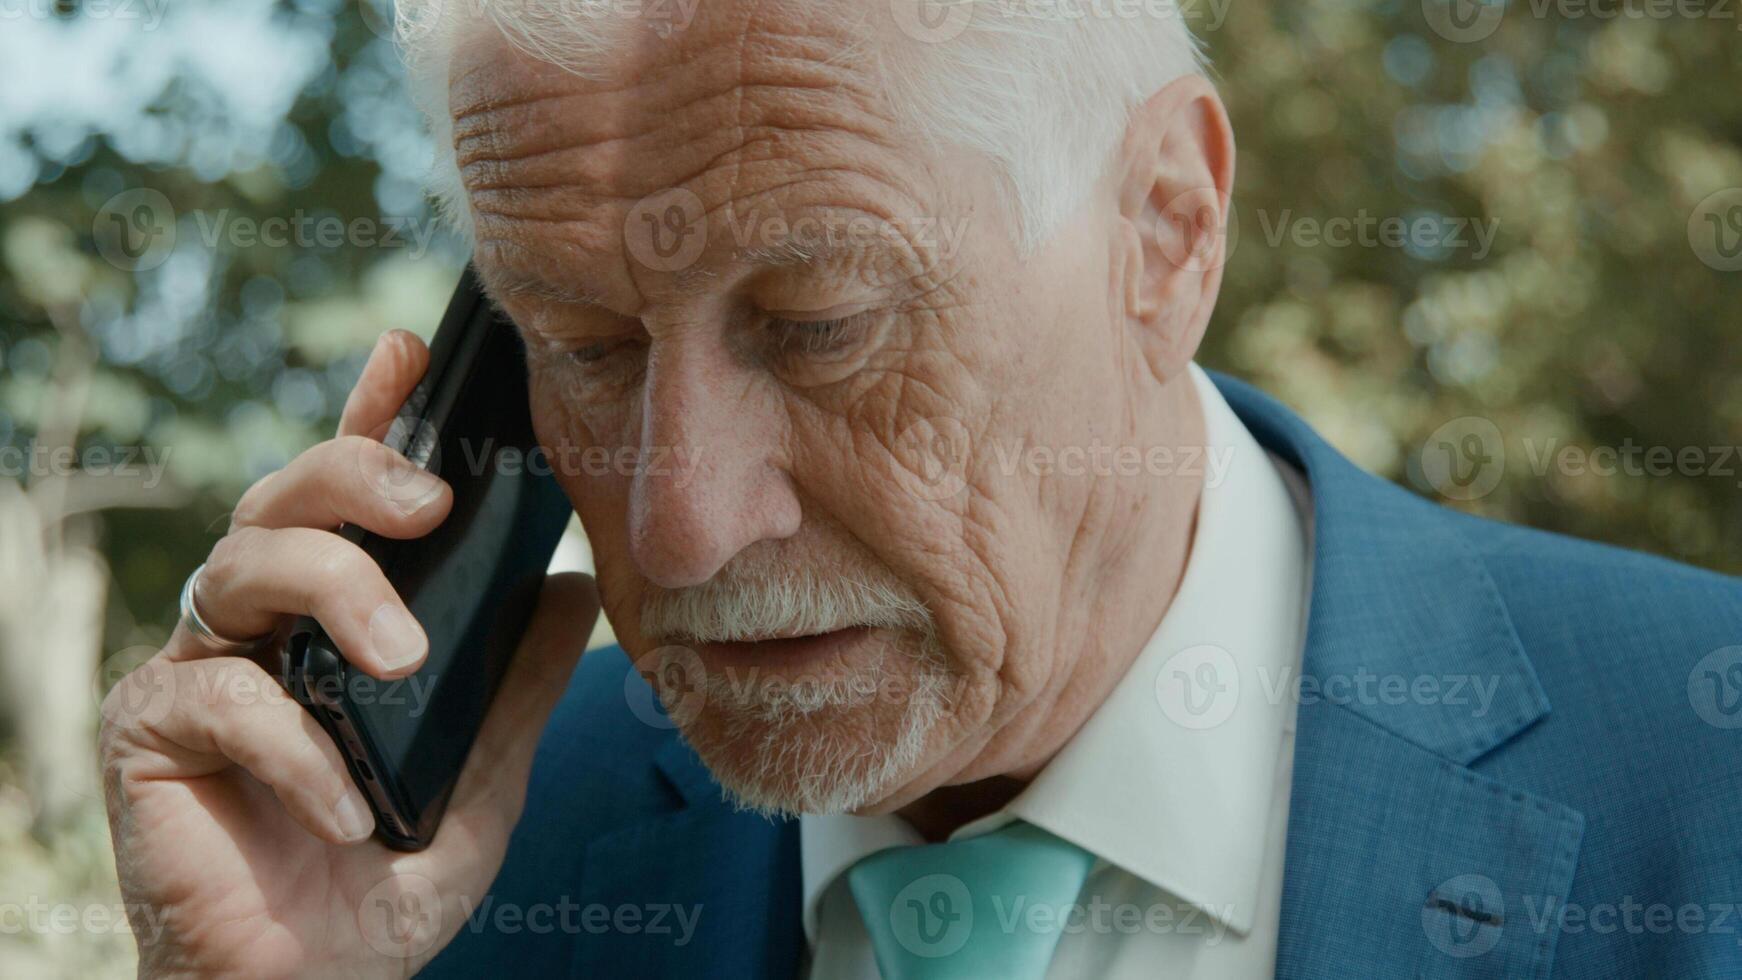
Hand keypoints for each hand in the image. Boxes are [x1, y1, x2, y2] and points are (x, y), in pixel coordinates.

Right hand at [100, 330, 598, 978]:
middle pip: (284, 497)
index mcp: (333, 615)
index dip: (371, 415)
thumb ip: (517, 683)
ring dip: (334, 593)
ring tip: (400, 662)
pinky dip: (296, 747)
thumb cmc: (386, 878)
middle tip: (429, 505)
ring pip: (241, 562)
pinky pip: (218, 697)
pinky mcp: (149, 732)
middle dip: (354, 472)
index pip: (348, 496)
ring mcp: (199, 670)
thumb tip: (575, 589)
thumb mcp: (482, 772)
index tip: (410, 353)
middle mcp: (259, 623)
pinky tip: (350, 807)